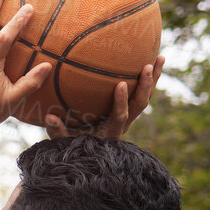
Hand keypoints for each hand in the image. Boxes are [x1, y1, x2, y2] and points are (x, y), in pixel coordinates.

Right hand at [43, 58, 162, 139]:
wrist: (86, 152)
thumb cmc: (72, 144)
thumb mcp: (63, 141)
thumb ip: (57, 131)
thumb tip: (49, 117)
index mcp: (110, 132)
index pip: (120, 116)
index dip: (121, 102)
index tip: (120, 84)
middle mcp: (123, 124)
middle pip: (140, 105)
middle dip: (144, 86)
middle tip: (146, 67)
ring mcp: (128, 117)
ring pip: (145, 97)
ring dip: (153, 79)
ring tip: (160, 57)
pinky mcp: (129, 110)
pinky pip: (142, 93)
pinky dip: (149, 79)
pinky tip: (153, 60)